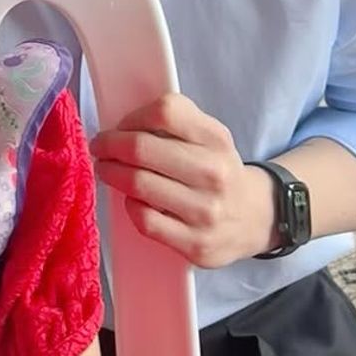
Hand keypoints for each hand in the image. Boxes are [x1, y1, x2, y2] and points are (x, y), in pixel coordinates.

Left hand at [89, 93, 276, 268]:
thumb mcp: (210, 137)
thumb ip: (176, 123)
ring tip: (107, 169)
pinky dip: (130, 206)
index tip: (120, 125)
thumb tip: (123, 124)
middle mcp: (214, 173)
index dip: (132, 116)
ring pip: (139, 184)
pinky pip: (145, 220)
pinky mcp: (196, 244)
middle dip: (110, 145)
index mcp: (216, 139)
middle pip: (142, 148)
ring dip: (111, 173)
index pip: (165, 112)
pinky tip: (131, 199)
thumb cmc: (217, 170)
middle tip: (100, 147)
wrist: (255, 218)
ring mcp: (206, 211)